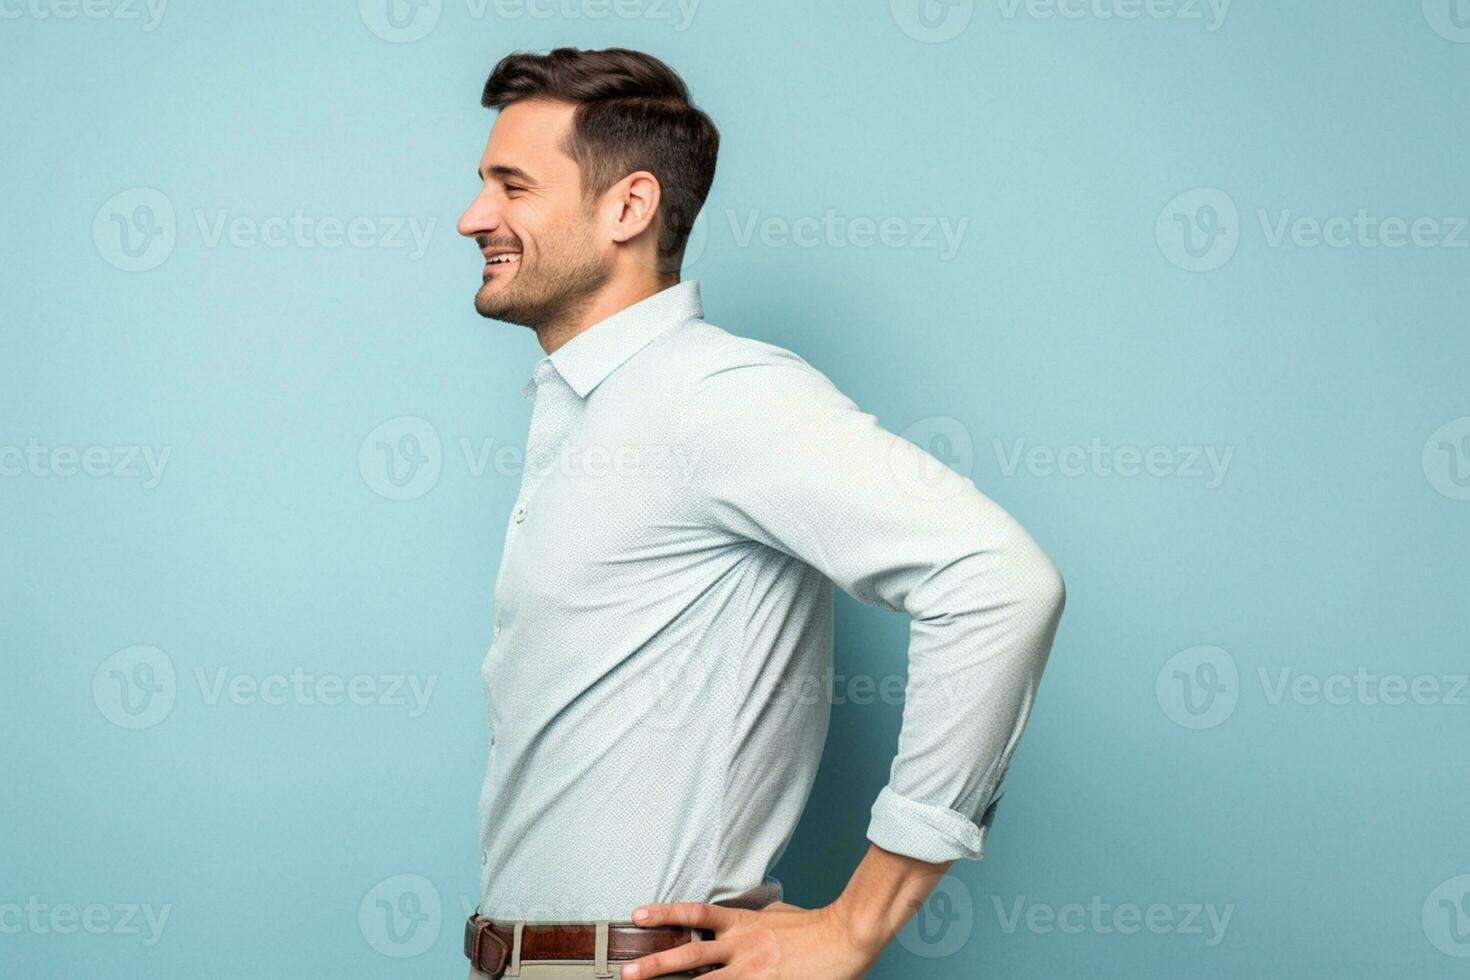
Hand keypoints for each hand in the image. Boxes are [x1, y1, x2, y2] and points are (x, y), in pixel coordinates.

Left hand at [619, 899, 882, 978]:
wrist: (845, 936)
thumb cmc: (813, 926)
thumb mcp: (775, 913)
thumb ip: (750, 920)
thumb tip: (730, 923)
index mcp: (742, 923)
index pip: (695, 915)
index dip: (664, 914)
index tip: (637, 915)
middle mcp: (741, 947)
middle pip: (688, 956)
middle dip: (655, 965)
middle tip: (626, 972)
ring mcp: (752, 972)